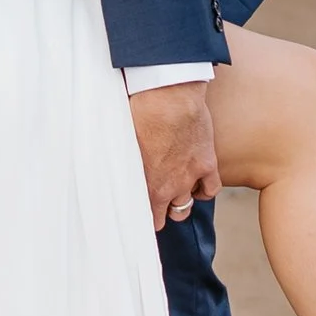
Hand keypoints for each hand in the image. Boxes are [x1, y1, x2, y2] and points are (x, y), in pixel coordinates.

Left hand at [130, 79, 221, 226]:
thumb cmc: (139, 113)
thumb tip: (105, 170)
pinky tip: (196, 185)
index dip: (141, 218)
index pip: (146, 218)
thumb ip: (120, 165)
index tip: (137, 212)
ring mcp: (190, 176)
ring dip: (179, 203)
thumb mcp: (120, 142)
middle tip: (154, 204)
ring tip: (172, 194)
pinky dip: (203, 190)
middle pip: (167, 217)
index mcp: (147, 185)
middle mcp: (170, 187)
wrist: (169, 96)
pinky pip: (210, 189)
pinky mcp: (207, 163)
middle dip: (159, 213)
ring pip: (185, 207)